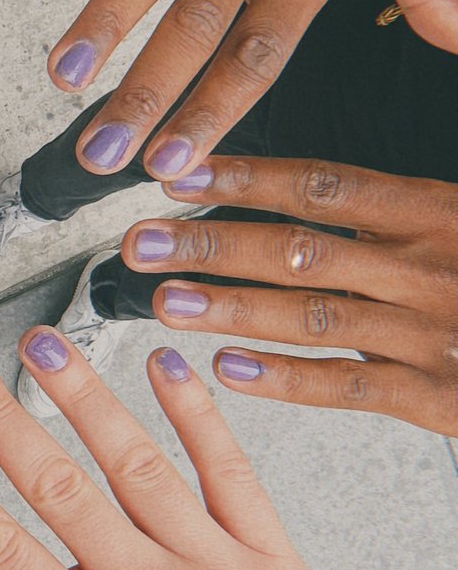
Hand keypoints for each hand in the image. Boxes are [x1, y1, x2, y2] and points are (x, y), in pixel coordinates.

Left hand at [112, 156, 457, 435]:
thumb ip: (407, 192)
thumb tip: (331, 173)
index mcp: (437, 211)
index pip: (322, 184)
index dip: (243, 177)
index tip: (179, 171)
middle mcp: (427, 267)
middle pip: (297, 248)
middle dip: (210, 243)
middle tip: (141, 241)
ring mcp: (432, 333)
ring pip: (310, 315)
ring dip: (229, 308)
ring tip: (163, 300)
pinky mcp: (441, 398)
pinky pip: (350, 387)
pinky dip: (286, 380)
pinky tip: (229, 368)